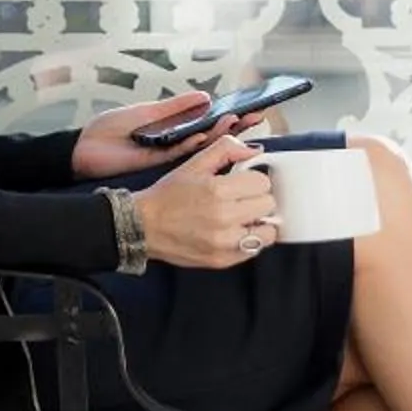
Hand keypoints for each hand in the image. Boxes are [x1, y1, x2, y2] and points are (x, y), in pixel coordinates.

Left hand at [69, 91, 267, 179]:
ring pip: (201, 146)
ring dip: (219, 135)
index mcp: (173, 128)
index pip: (207, 121)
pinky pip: (179, 152)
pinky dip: (192, 144)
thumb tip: (206, 96)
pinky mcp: (157, 162)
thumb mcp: (144, 111)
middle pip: (211, 135)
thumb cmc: (109, 130)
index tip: (251, 107)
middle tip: (256, 117)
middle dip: (234, 127)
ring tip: (237, 122)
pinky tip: (205, 134)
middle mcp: (175, 142)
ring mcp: (168, 154)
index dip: (229, 116)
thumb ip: (174, 106)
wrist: (82, 151)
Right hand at [131, 136, 277, 268]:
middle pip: (268, 205)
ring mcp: (224, 242)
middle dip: (257, 199)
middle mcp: (224, 217)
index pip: (263, 182)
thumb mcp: (194, 164)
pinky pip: (254, 250)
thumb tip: (255, 151)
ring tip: (242, 218)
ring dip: (258, 223)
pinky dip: (248, 241)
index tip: (243, 182)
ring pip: (268, 232)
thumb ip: (226, 150)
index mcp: (218, 190)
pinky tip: (233, 232)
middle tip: (241, 199)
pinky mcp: (223, 260)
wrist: (143, 225)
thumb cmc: (168, 194)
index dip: (253, 179)